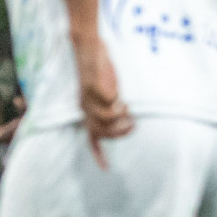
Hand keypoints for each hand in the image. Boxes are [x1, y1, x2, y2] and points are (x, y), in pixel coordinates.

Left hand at [73, 37, 132, 168]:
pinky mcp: (93, 87)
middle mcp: (84, 107)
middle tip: (132, 124)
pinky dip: (117, 103)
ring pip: (105, 119)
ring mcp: (87, 98)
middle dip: (119, 133)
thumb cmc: (99, 69)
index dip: (98, 154)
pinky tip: (122, 97)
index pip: (91, 138)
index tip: (106, 168)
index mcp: (86, 111)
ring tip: (127, 110)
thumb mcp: (104, 91)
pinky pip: (108, 101)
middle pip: (102, 132)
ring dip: (120, 118)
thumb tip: (123, 114)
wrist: (88, 47)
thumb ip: (111, 104)